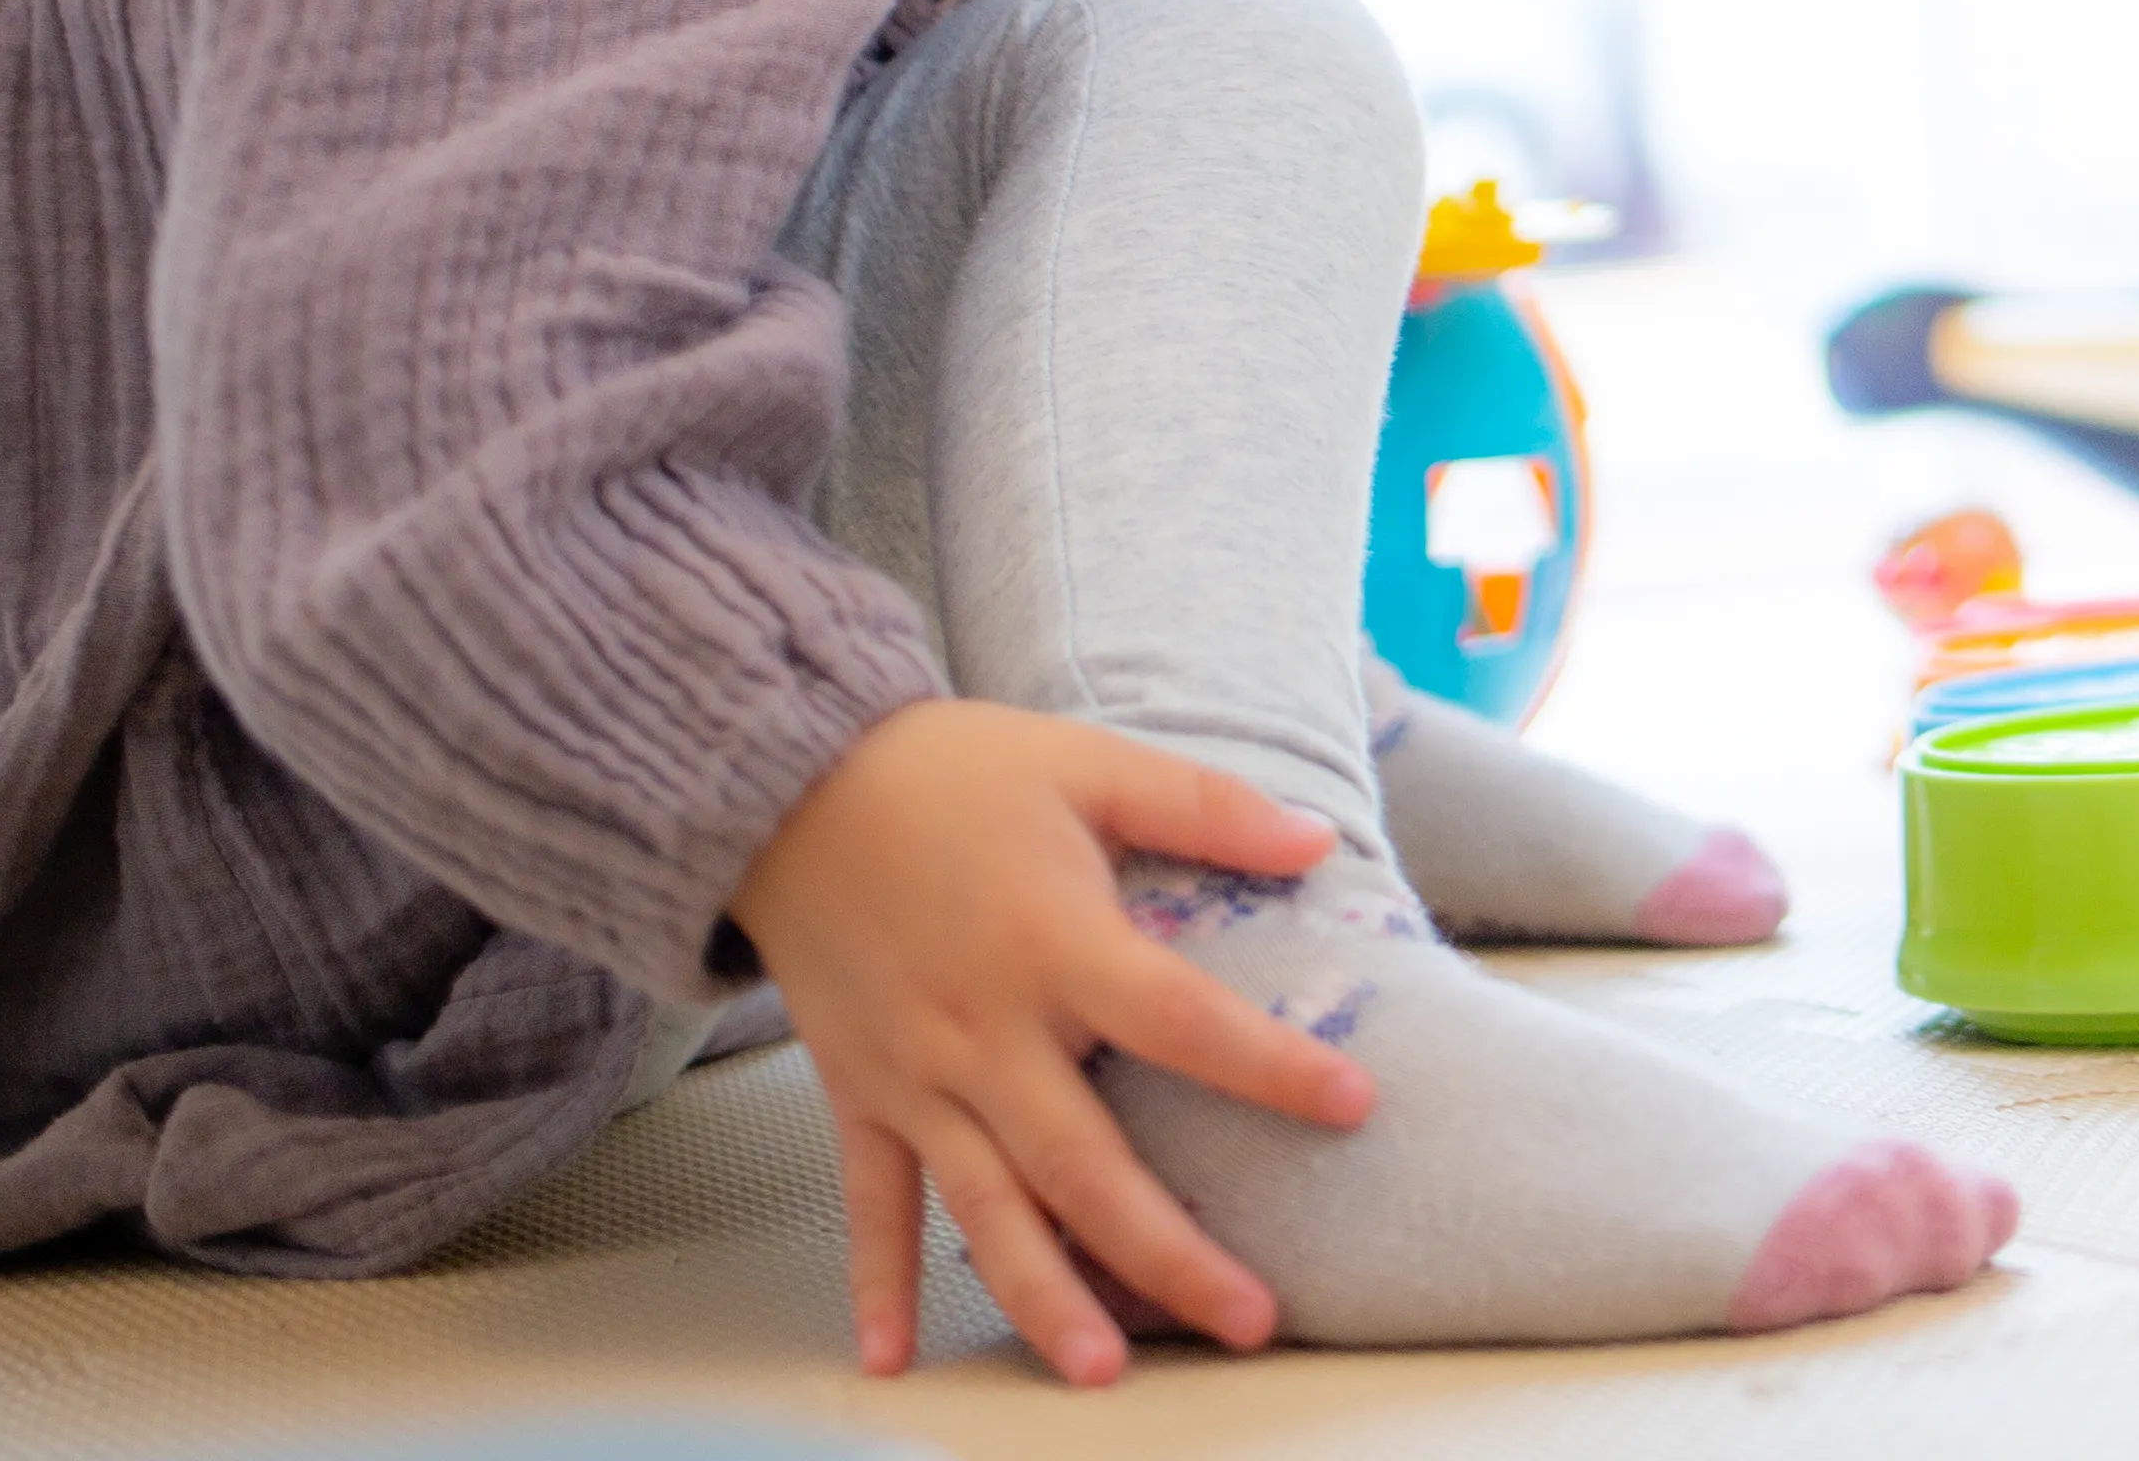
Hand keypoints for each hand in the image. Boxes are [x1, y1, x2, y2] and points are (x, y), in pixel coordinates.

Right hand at [729, 698, 1374, 1384]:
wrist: (784, 782)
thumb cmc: (950, 770)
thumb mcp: (1087, 764)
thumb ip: (1203, 807)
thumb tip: (1318, 844)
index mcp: (1055, 945)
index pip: (1182, 1022)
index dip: (1270, 1067)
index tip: (1354, 1107)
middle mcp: (986, 1032)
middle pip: (1087, 1163)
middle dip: (1168, 1252)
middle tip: (1251, 1320)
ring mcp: (916, 1076)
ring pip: (989, 1207)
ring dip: (1045, 1296)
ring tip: (1103, 1373)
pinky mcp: (858, 1094)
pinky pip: (871, 1202)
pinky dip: (878, 1281)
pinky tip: (891, 1361)